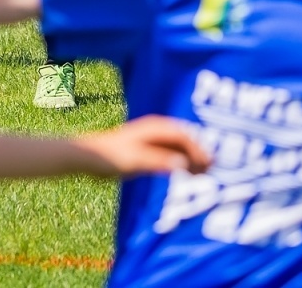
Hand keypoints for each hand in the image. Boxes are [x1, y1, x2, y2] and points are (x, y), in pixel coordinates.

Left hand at [75, 115, 212, 176]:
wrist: (89, 157)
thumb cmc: (112, 156)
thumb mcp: (137, 160)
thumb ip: (160, 161)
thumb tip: (183, 164)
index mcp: (155, 128)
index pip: (184, 135)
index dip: (198, 149)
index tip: (208, 163)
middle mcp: (155, 130)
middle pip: (184, 139)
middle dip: (198, 152)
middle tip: (212, 168)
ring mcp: (150, 139)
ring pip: (178, 146)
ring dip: (191, 158)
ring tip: (203, 173)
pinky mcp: (145, 148)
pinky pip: (169, 152)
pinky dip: (180, 161)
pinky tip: (184, 173)